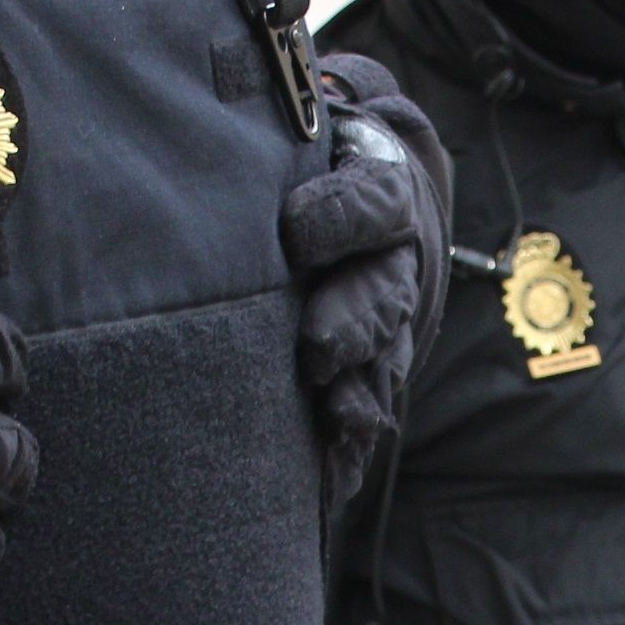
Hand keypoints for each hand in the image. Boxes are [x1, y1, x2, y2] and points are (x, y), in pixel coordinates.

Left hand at [281, 58, 448, 510]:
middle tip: (319, 349)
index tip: (293, 232)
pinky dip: (350, 449)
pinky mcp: (370, 375)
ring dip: (361, 392)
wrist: (342, 202)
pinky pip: (367, 414)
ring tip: (338, 414)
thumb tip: (234, 169)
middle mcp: (391, 264)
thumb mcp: (288, 144)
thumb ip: (261, 144)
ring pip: (384, 359)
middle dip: (354, 323)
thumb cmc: (298, 172)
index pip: (372, 203)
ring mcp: (386, 325)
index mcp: (377, 196)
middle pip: (383, 294)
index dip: (339, 220)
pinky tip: (329, 480)